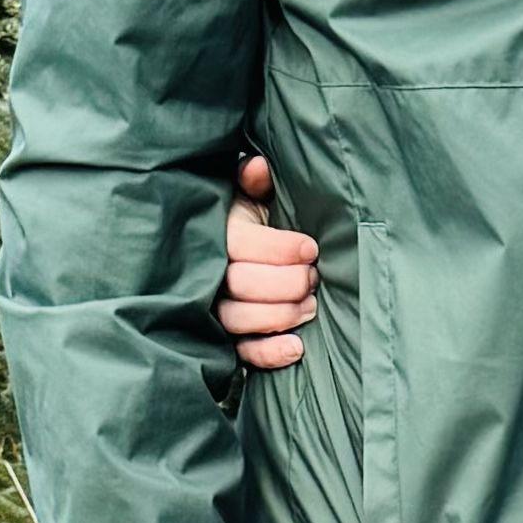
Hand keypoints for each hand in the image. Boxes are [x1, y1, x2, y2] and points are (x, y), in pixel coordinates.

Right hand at [216, 149, 315, 373]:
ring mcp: (214, 309)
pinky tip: (296, 348)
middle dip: (285, 283)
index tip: (311, 249)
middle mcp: (209, 274)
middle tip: (312, 277)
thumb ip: (255, 181)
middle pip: (240, 284)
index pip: (241, 245)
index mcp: (217, 235)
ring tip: (310, 306)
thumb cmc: (252, 221)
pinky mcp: (226, 339)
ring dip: (281, 315)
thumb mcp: (252, 196)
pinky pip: (241, 354)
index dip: (280, 249)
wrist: (240, 253)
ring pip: (239, 319)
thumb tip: (259, 167)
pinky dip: (269, 354)